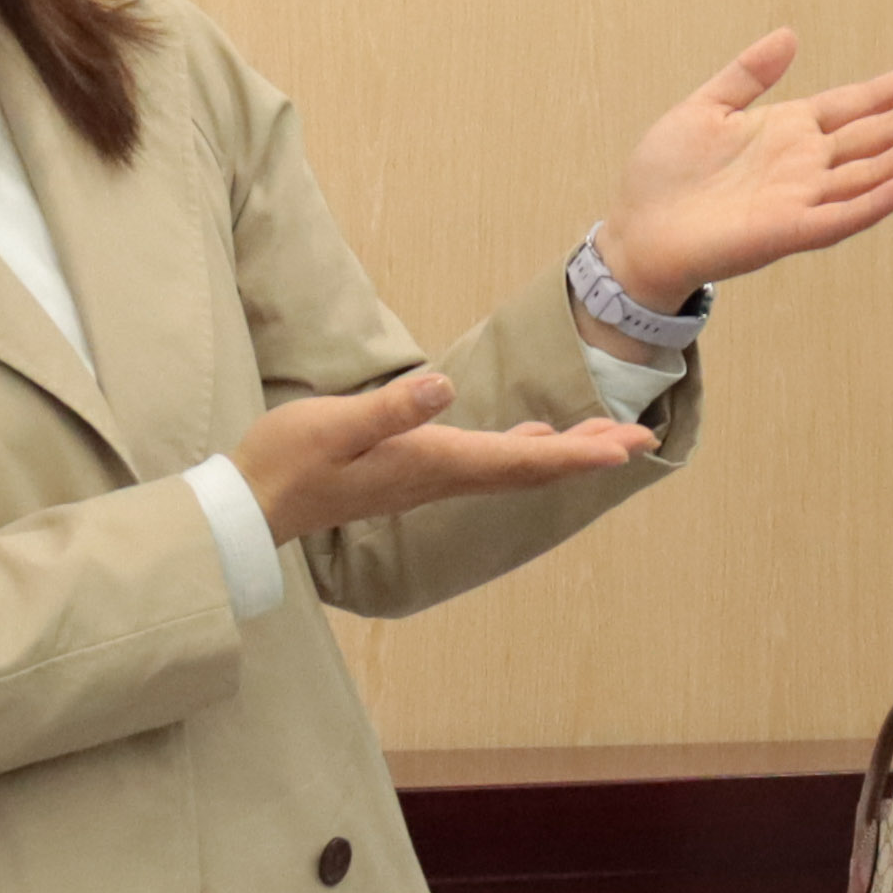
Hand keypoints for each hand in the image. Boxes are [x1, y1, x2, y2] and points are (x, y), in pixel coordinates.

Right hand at [234, 370, 652, 542]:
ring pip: (513, 467)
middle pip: (531, 469)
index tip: (626, 446)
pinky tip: (534, 439)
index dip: (578, 455)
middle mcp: (440, 476)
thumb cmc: (288, 462)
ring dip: (563, 454)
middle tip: (641, 439)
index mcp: (432, 462)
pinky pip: (487, 464)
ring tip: (605, 440)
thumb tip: (444, 385)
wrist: (252, 506)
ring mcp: (427, 477)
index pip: (522, 462)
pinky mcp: (411, 470)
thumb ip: (390, 408)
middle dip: (587, 454)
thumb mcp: (335, 426)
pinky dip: (524, 451)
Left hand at [592, 35, 892, 303]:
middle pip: (885, 132)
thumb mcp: (705, 107)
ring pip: (874, 171)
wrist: (633, 231)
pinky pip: (838, 217)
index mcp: (794, 130)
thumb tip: (789, 35)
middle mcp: (809, 164)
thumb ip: (748, 74)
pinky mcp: (784, 231)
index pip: (866, 102)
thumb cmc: (664, 175)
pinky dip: (873, 202)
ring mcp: (801, 198)